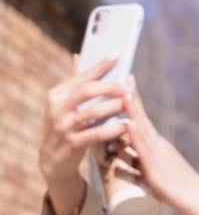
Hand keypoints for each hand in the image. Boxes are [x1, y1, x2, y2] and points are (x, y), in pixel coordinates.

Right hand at [39, 55, 129, 185]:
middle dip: (110, 87)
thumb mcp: (66, 104)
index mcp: (57, 94)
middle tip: (128, 87)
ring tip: (130, 105)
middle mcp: (57, 109)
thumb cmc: (66, 125)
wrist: (53, 159)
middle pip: (87, 91)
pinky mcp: (72, 144)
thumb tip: (79, 55)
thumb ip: (76, 82)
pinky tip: (126, 125)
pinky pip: (96, 134)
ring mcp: (63, 127)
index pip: (81, 76)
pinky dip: (113, 129)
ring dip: (114, 107)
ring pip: (93, 113)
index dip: (100, 66)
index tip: (117, 55)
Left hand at [123, 76, 198, 214]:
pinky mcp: (157, 172)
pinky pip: (144, 152)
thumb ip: (137, 169)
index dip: (132, 101)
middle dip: (130, 96)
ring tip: (122, 88)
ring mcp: (158, 157)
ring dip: (132, 109)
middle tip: (122, 73)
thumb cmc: (181, 193)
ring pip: (141, 129)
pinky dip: (135, 136)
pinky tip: (128, 123)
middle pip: (141, 117)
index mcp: (157, 147)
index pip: (140, 120)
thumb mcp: (153, 178)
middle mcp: (158, 147)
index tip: (124, 81)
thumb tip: (120, 163)